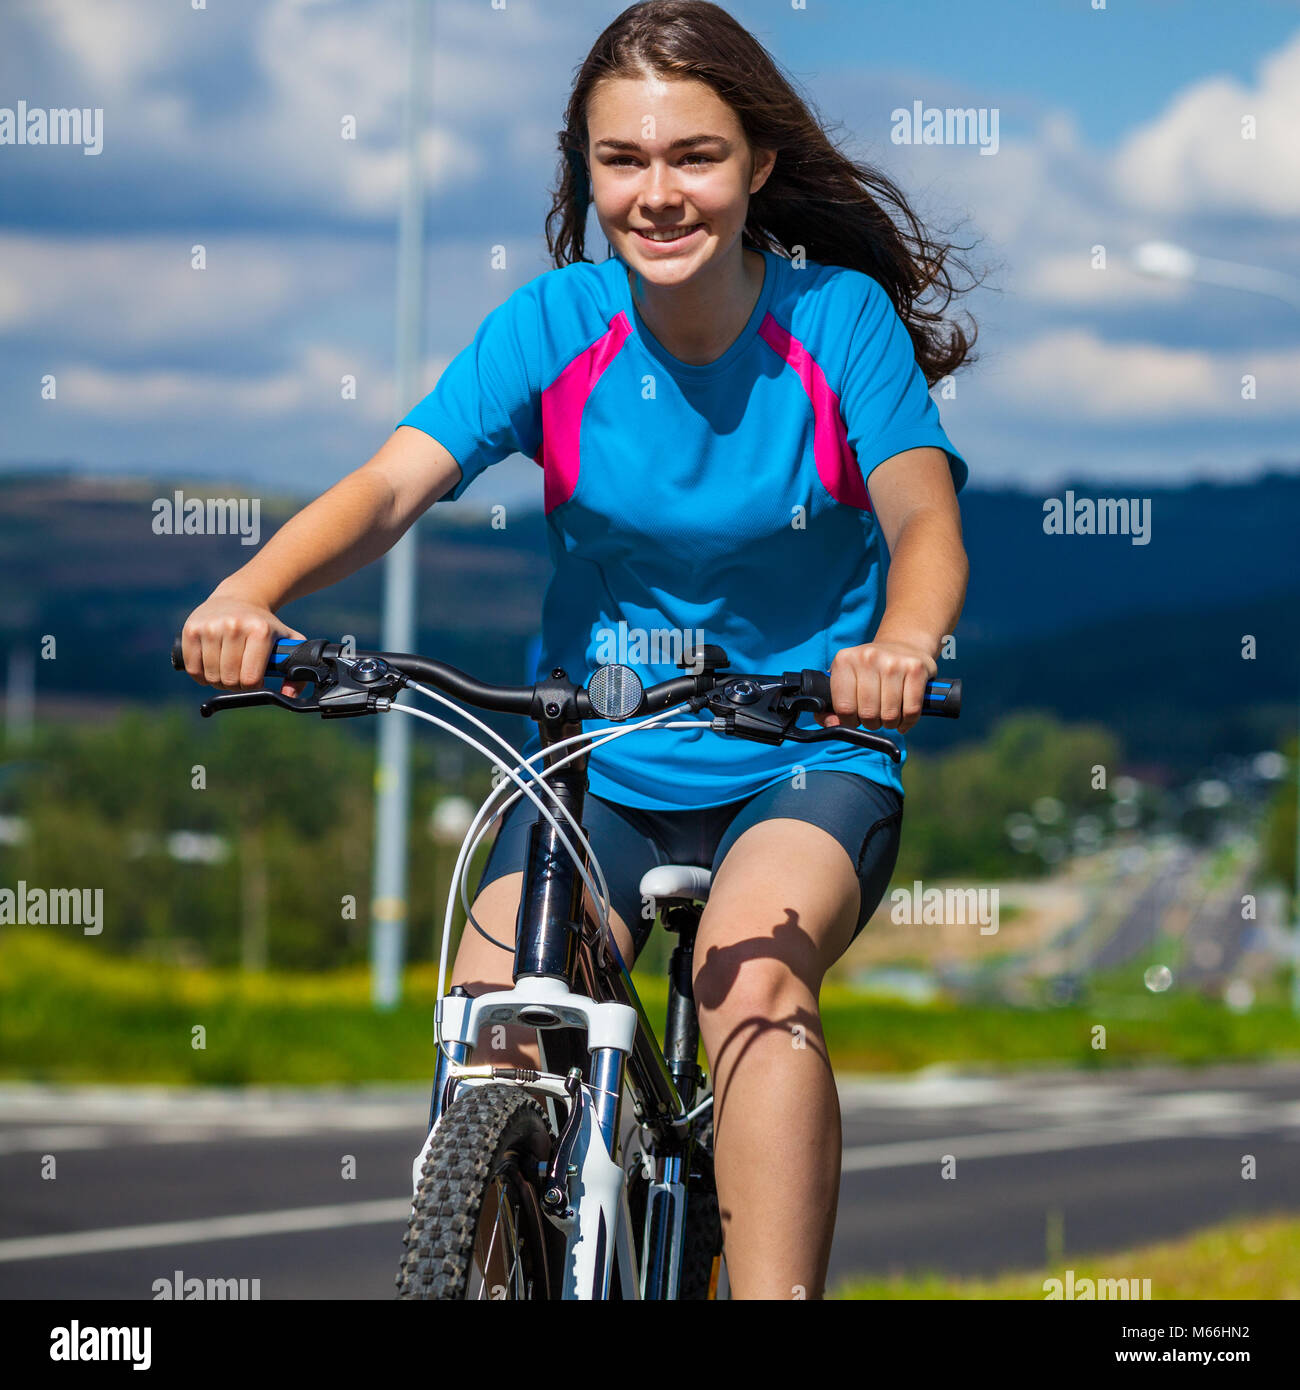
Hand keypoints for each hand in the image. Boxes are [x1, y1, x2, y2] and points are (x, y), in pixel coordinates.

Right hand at [179, 594, 305, 696]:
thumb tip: (287, 695)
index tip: (256, 679)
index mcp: (259, 631)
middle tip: (240, 676)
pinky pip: (193, 668)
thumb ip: (297, 672)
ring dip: (219, 681)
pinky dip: (201, 676)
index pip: (251, 678)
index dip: (253, 686)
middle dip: (236, 685)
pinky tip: (211, 667)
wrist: (239, 598)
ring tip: (228, 670)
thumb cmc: (266, 626)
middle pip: (230, 680)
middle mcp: (234, 626)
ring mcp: (210, 627)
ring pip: (211, 676)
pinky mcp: (191, 629)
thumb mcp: (289, 641)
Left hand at [815, 640, 937, 734]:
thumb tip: (832, 725)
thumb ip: (833, 706)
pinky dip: (908, 721)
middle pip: (867, 713)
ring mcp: (893, 662)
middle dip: (871, 724)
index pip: (844, 707)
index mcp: (845, 660)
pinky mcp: (916, 669)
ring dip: (890, 724)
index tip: (855, 719)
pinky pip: (911, 710)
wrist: (903, 645)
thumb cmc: (871, 670)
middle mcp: (868, 657)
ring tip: (889, 716)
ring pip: (890, 715)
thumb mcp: (847, 679)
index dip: (849, 721)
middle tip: (874, 718)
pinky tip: (904, 718)